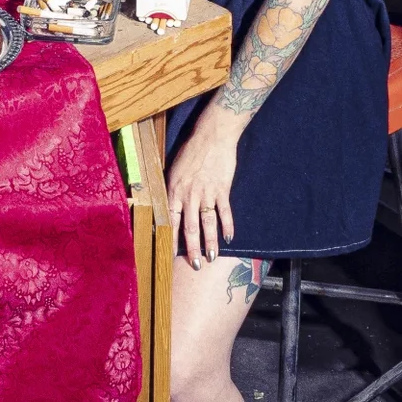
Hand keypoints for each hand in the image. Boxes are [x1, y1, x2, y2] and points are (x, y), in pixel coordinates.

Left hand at [167, 117, 242, 264]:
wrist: (212, 136)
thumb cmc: (191, 150)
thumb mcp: (175, 169)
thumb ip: (174, 188)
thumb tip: (172, 205)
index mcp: (174, 190)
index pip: (171, 220)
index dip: (172, 239)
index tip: (172, 254)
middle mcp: (189, 195)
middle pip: (190, 227)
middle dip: (192, 249)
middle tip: (195, 265)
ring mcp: (206, 193)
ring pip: (208, 224)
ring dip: (211, 242)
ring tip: (212, 258)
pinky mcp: (222, 190)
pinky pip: (225, 212)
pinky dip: (228, 226)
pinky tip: (230, 238)